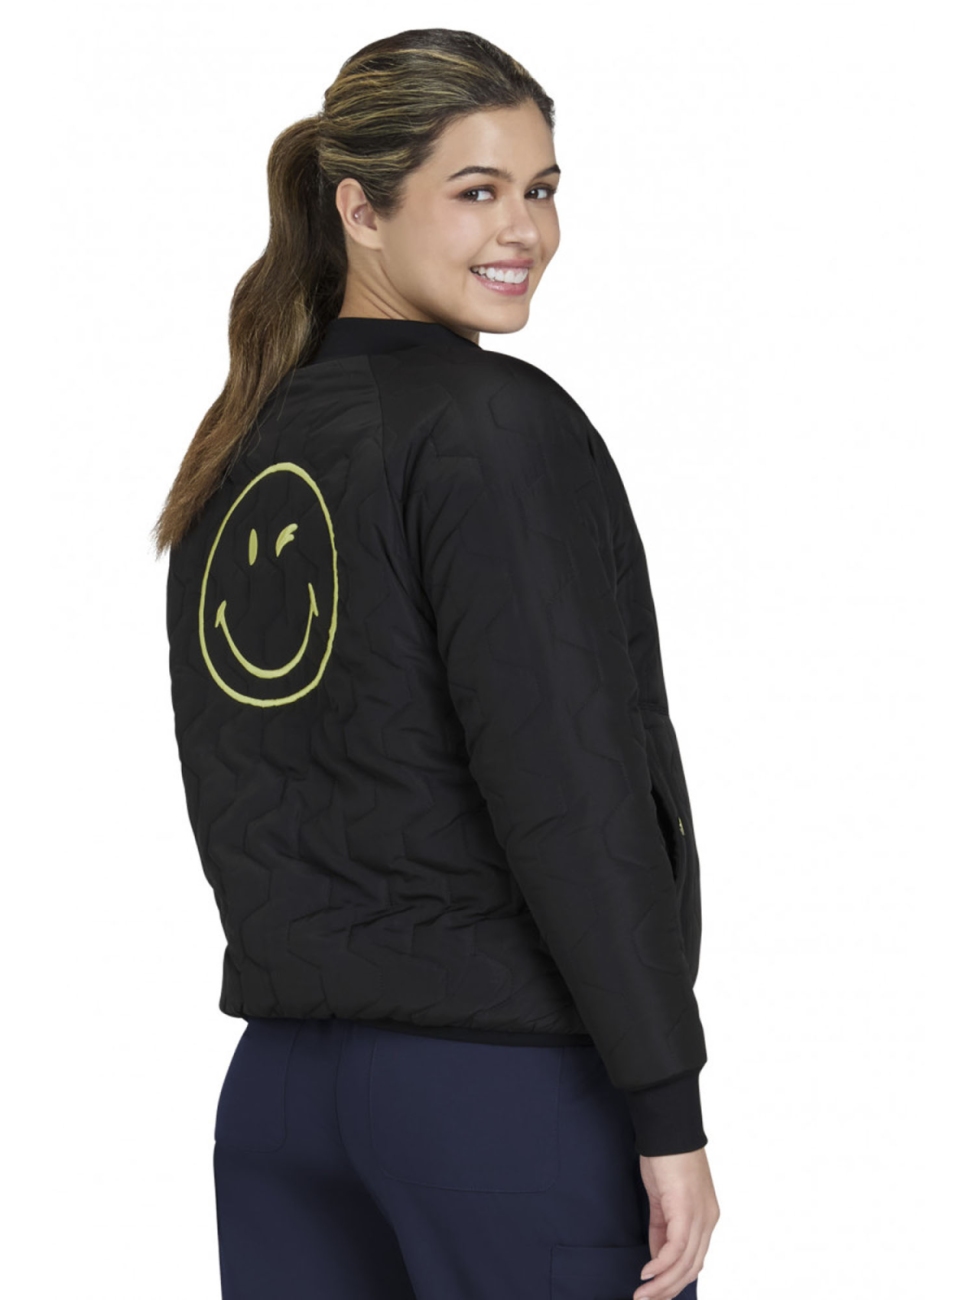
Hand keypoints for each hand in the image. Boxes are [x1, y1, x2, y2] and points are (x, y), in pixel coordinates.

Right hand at [632, 1147, 718, 1299]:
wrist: (667, 1129)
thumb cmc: (666, 1157)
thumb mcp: (665, 1198)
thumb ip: (663, 1227)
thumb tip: (658, 1256)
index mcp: (705, 1217)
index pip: (694, 1260)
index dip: (675, 1280)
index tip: (657, 1293)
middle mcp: (708, 1220)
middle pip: (691, 1267)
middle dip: (667, 1289)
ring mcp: (699, 1216)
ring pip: (684, 1263)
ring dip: (661, 1283)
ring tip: (643, 1295)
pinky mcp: (685, 1210)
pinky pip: (675, 1248)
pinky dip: (661, 1264)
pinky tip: (646, 1273)